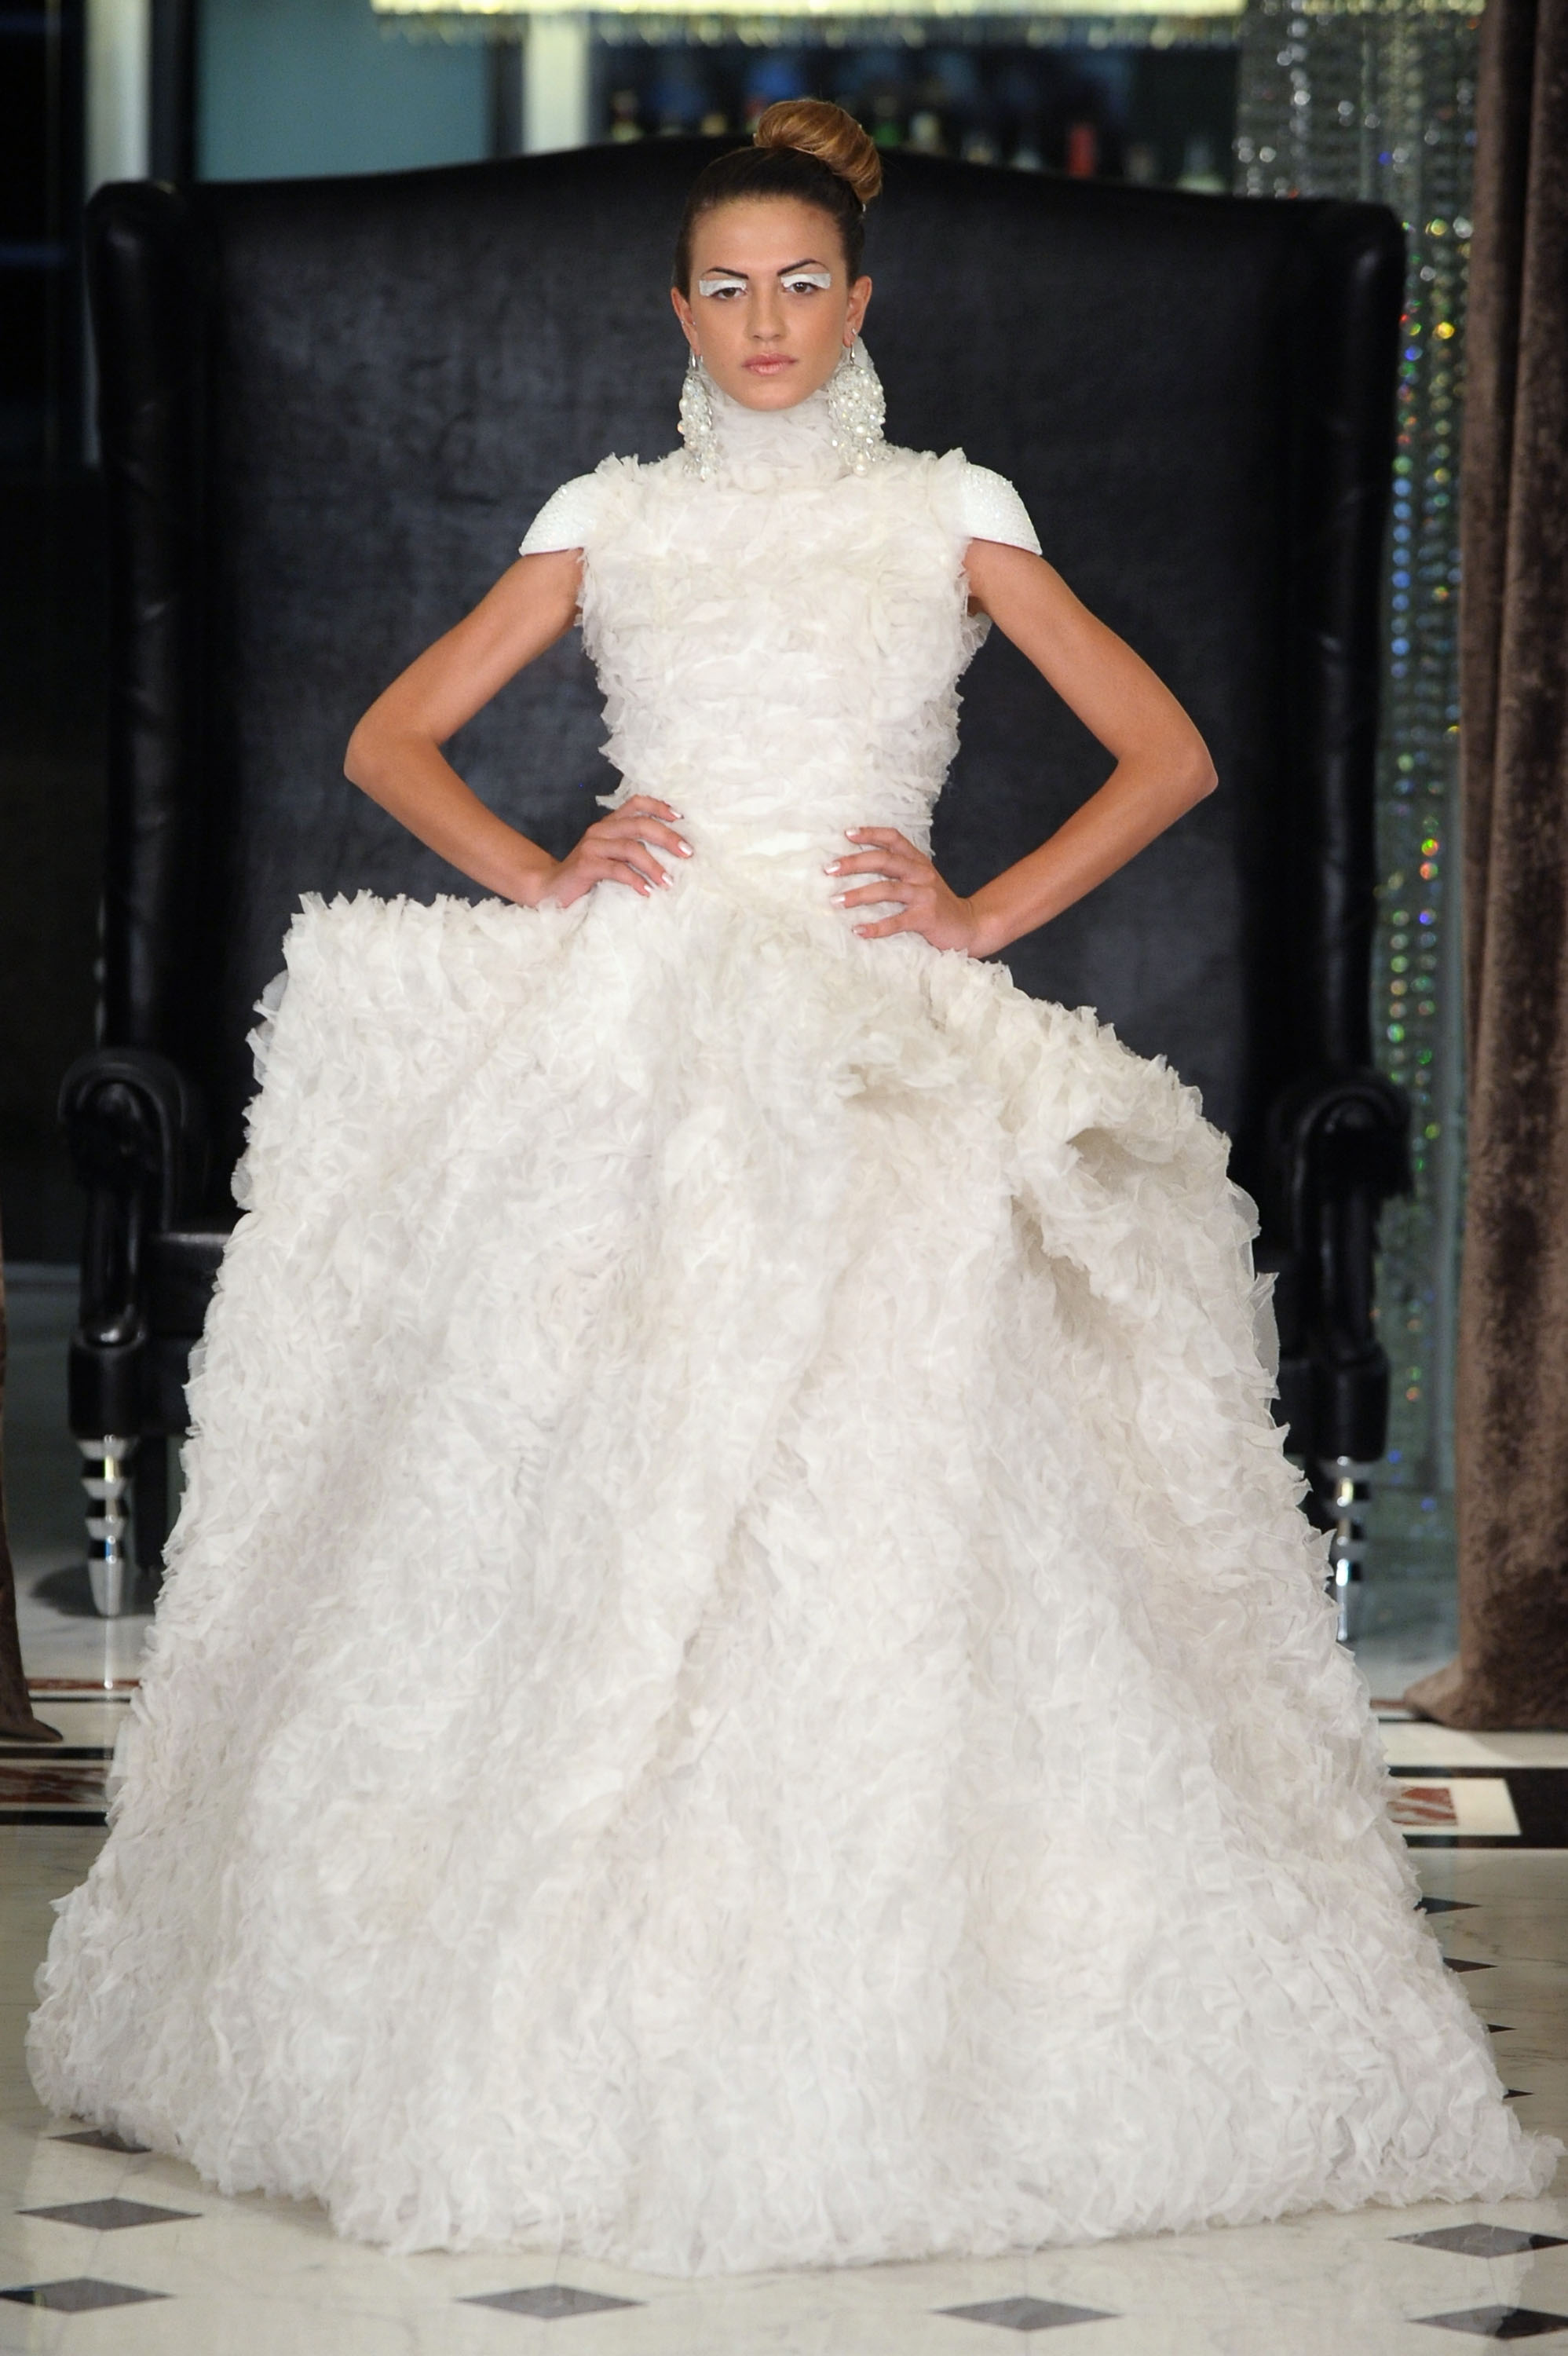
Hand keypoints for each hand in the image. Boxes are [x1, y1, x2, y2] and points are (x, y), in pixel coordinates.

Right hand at [536, 797, 690, 908]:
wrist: (550, 889)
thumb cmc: (586, 876)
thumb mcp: (611, 857)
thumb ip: (631, 850)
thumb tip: (670, 854)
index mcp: (609, 824)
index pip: (636, 803)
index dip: (659, 807)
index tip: (681, 818)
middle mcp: (601, 830)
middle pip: (640, 824)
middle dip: (667, 837)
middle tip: (687, 853)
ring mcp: (592, 846)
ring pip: (631, 847)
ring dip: (654, 865)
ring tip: (669, 881)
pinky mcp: (586, 865)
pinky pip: (617, 870)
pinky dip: (635, 880)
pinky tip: (647, 891)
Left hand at [826, 828, 989, 954]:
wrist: (969, 925)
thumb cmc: (936, 904)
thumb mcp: (921, 880)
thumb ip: (899, 871)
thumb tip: (859, 866)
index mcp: (918, 862)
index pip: (894, 839)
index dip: (870, 834)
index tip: (847, 834)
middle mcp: (921, 873)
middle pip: (885, 861)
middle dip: (854, 863)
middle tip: (829, 869)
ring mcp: (925, 895)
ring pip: (887, 889)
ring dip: (859, 895)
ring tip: (837, 901)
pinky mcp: (926, 918)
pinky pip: (897, 921)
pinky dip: (876, 927)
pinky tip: (859, 930)